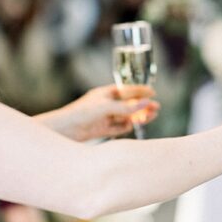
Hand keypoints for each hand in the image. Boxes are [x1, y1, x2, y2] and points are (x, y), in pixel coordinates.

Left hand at [36, 85, 159, 141]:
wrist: (64, 130)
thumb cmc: (81, 113)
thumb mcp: (106, 108)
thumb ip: (127, 107)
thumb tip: (146, 103)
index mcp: (105, 94)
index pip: (126, 91)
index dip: (140, 91)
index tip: (152, 92)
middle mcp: (105, 105)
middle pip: (128, 104)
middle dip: (142, 105)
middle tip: (156, 107)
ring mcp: (104, 117)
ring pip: (126, 116)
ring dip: (138, 116)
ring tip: (152, 116)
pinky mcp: (102, 129)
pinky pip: (119, 127)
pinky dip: (128, 126)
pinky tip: (135, 124)